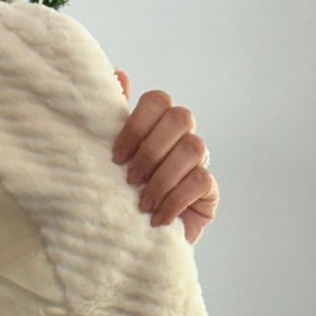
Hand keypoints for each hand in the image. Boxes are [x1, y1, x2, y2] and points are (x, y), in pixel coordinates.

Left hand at [110, 71, 217, 245]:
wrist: (131, 241)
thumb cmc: (116, 195)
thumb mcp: (106, 160)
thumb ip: (110, 121)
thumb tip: (118, 74)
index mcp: (154, 124)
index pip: (157, 100)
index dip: (137, 124)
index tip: (115, 156)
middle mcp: (180, 136)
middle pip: (180, 118)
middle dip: (151, 150)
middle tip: (130, 178)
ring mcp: (198, 161)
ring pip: (194, 148)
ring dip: (163, 177)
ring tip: (142, 203)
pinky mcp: (209, 190)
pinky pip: (201, 182)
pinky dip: (175, 200)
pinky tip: (158, 218)